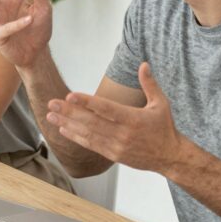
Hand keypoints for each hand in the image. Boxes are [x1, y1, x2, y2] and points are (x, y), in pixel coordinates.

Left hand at [46, 62, 184, 171]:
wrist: (170, 157)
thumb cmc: (164, 128)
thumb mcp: (161, 104)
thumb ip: (150, 84)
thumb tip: (143, 64)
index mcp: (133, 119)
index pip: (106, 109)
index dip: (87, 102)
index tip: (70, 96)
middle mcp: (122, 134)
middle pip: (91, 122)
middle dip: (69, 112)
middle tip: (52, 103)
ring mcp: (116, 146)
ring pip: (88, 134)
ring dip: (67, 124)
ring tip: (51, 116)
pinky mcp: (112, 155)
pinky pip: (91, 145)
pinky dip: (75, 137)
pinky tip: (63, 129)